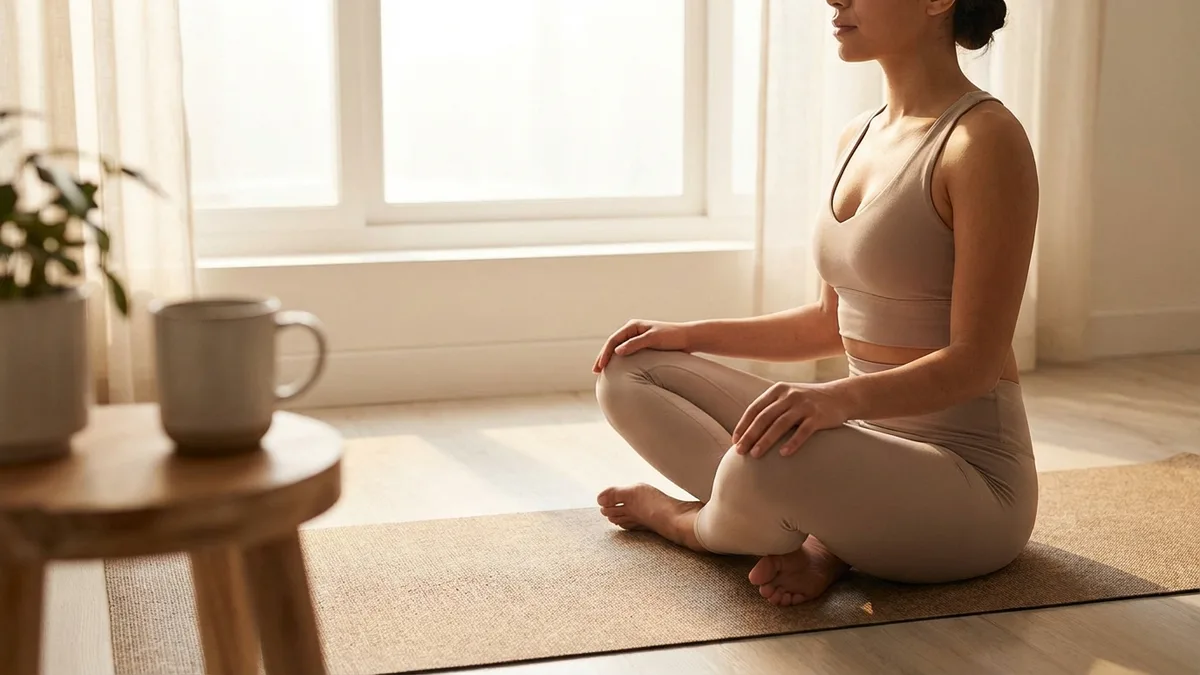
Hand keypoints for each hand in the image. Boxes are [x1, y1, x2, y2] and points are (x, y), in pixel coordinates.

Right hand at [592, 319, 692, 372]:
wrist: (688, 338)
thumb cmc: (672, 337)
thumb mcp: (653, 339)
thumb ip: (636, 344)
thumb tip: (617, 351)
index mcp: (633, 326)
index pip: (613, 340)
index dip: (605, 353)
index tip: (601, 366)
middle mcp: (633, 330)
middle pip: (613, 344)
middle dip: (603, 357)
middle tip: (595, 371)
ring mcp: (637, 338)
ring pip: (618, 349)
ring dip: (610, 359)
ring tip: (602, 371)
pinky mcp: (642, 345)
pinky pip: (626, 353)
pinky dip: (619, 361)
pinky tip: (616, 370)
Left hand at [731, 382, 849, 457]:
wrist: (841, 396)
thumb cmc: (808, 402)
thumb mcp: (788, 398)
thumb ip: (771, 409)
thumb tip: (748, 432)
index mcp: (778, 390)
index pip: (755, 408)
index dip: (743, 425)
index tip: (735, 441)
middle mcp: (789, 395)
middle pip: (764, 417)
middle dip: (750, 435)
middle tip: (740, 451)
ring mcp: (804, 405)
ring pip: (780, 424)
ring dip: (766, 440)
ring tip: (755, 455)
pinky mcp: (818, 416)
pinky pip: (803, 431)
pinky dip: (792, 442)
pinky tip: (783, 454)